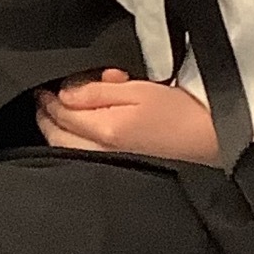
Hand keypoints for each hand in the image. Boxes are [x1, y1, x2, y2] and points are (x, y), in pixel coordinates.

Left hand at [36, 68, 219, 163]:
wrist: (210, 139)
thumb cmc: (181, 111)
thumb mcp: (137, 90)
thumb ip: (96, 92)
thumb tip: (63, 94)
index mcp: (104, 130)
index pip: (61, 114)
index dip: (48, 98)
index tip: (42, 86)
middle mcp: (100, 152)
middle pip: (56, 136)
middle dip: (46, 115)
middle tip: (43, 97)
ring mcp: (108, 163)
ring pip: (67, 149)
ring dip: (57, 129)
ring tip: (58, 110)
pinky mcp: (117, 167)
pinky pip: (82, 155)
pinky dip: (72, 141)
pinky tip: (78, 129)